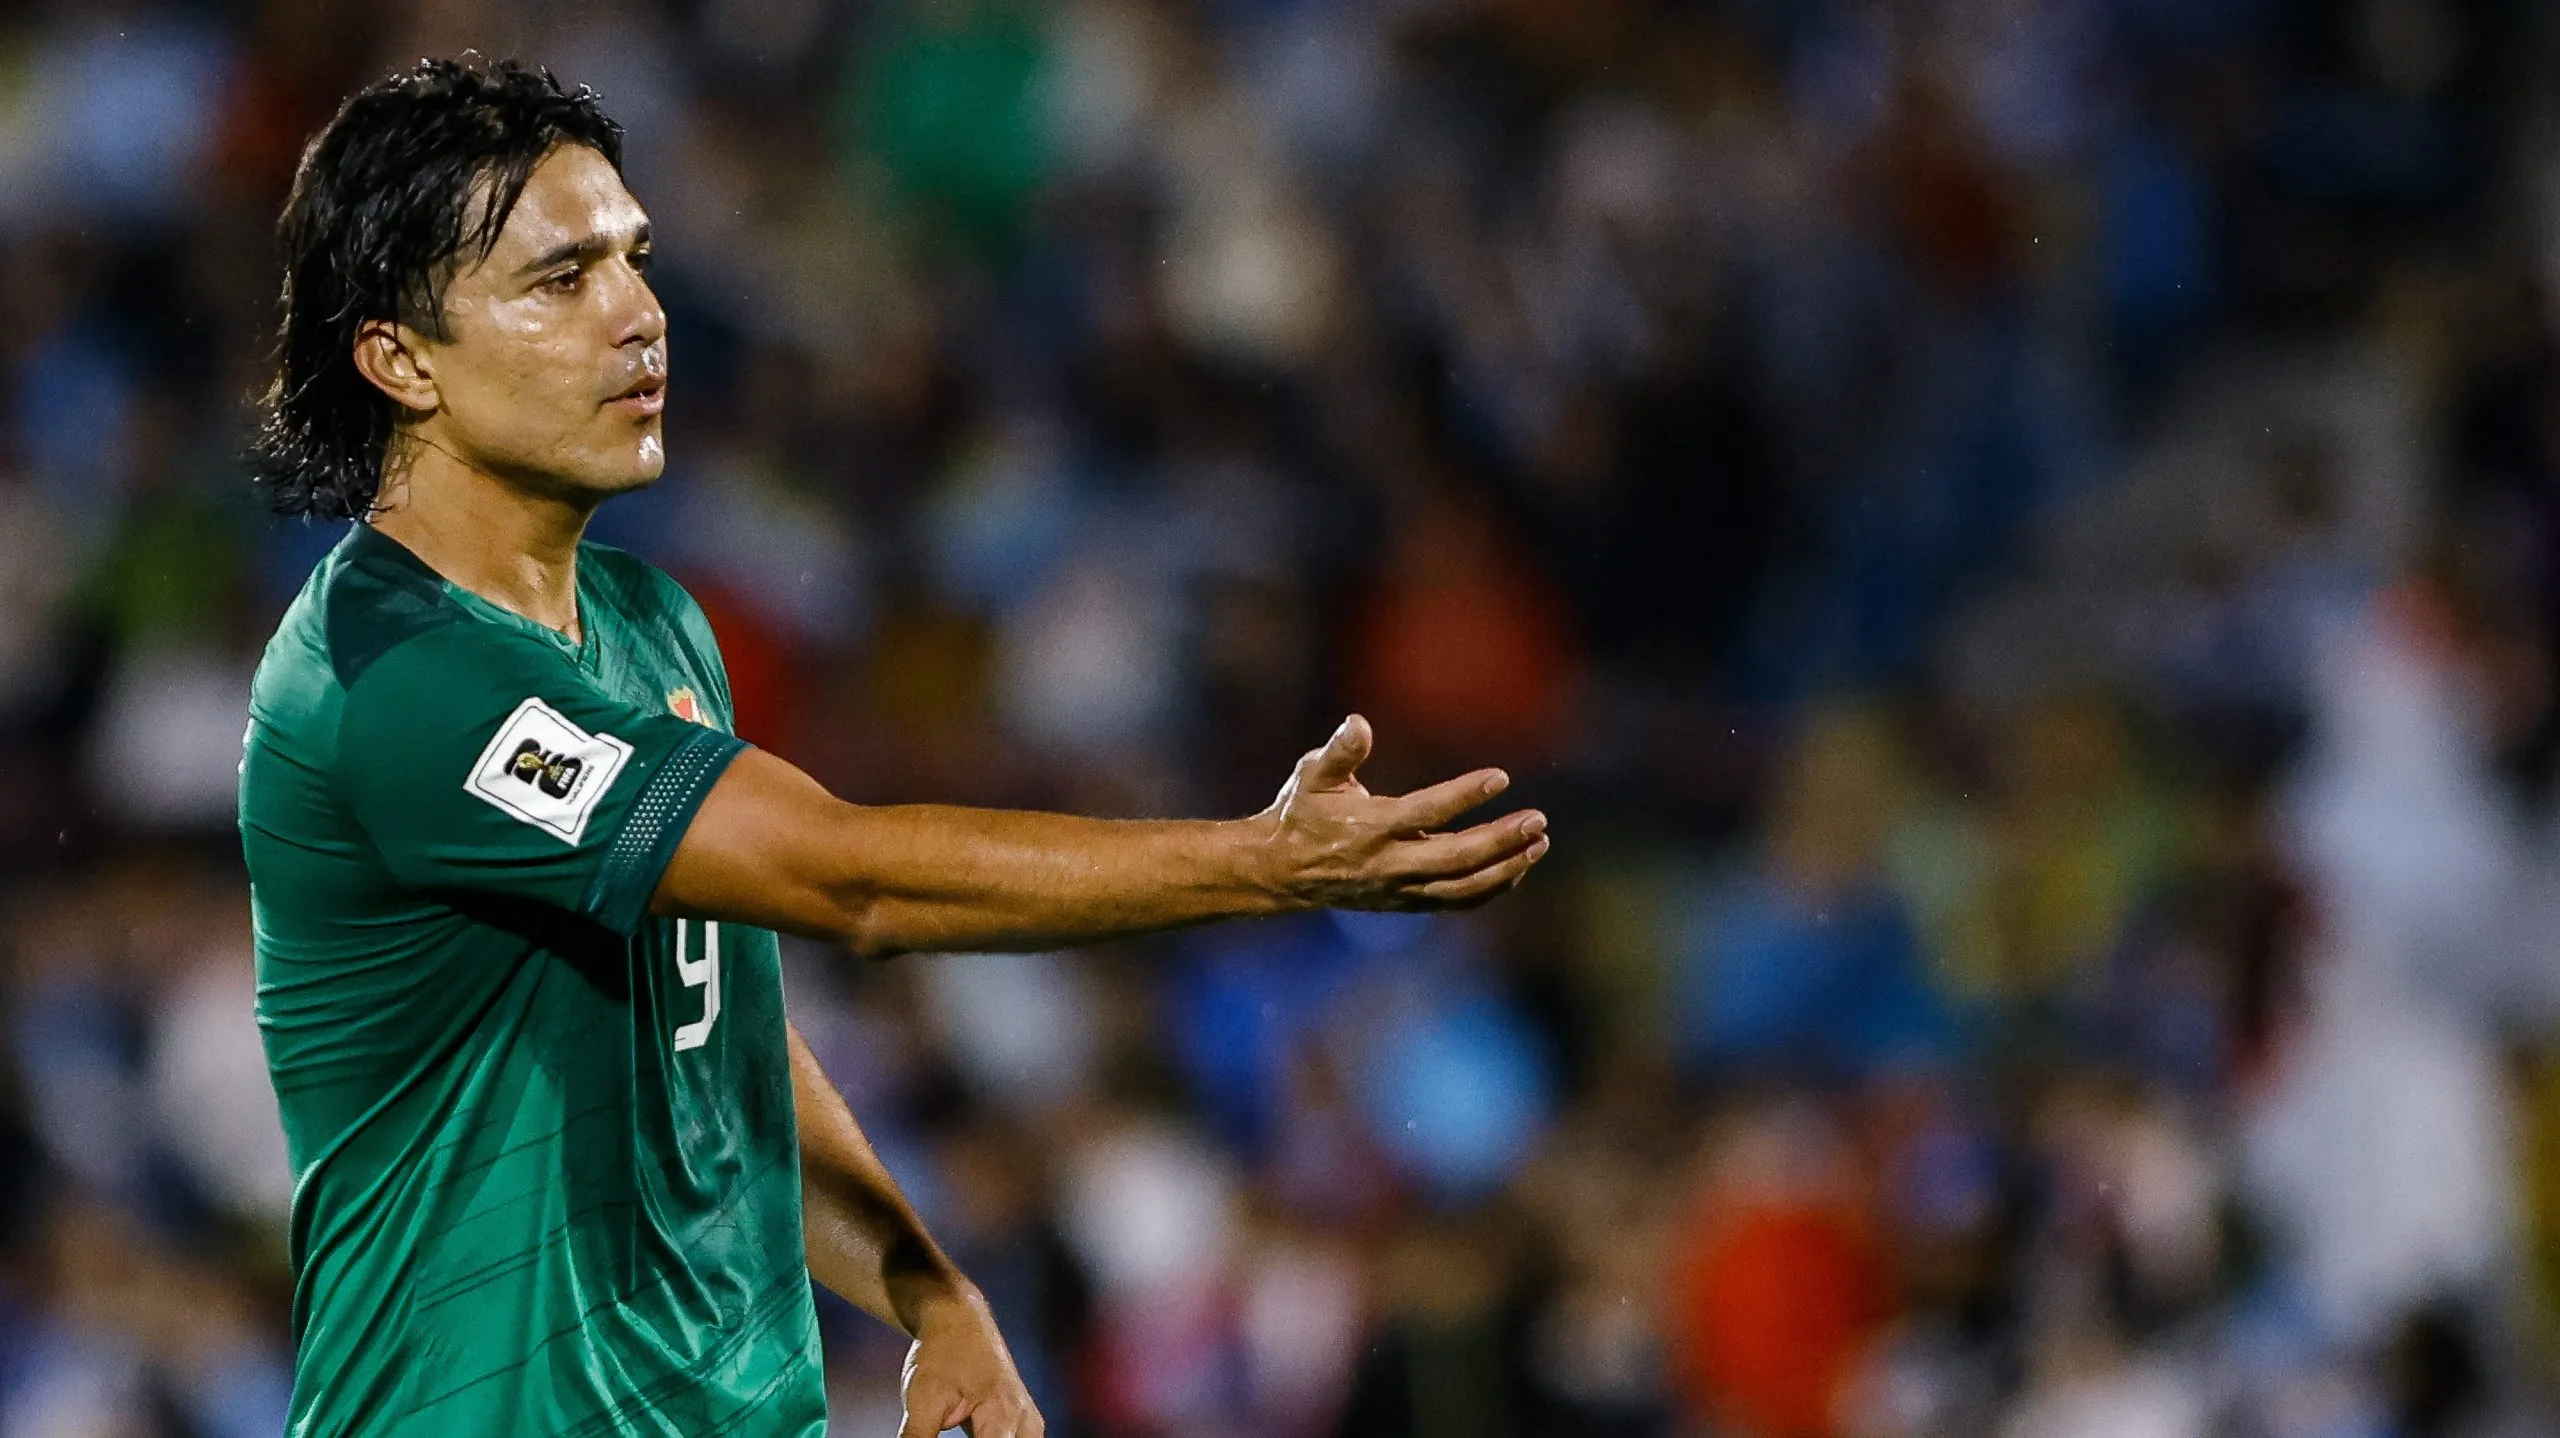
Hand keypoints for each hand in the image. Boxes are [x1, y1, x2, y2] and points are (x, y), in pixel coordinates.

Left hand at [897, 1286, 1040, 1437]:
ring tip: (951, 1430)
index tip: (940, 1435)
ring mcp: (1027, 1423)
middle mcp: (1025, 1425)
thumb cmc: (940, 1354)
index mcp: (1004, 1420)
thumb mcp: (922, 1402)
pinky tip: (969, 1437)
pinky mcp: (1020, 1423)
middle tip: (945, 1433)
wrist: (957, 1318)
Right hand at [1254, 714, 1548, 911]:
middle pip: (1455, 858)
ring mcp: (1400, 889)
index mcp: (1370, 828)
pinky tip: (1517, 867)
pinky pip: (1456, 902)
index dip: (1465, 796)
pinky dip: (1491, 888)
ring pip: (1462, 887)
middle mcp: (1389, 864)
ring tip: (1539, 843)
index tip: (1501, 777)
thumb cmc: (1301, 813)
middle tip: (1538, 820)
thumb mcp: (1312, 775)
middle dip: (1501, 840)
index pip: (1427, 813)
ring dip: (1506, 868)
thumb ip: (1340, 752)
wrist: (1282, 873)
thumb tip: (1359, 723)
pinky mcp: (1406, 903)